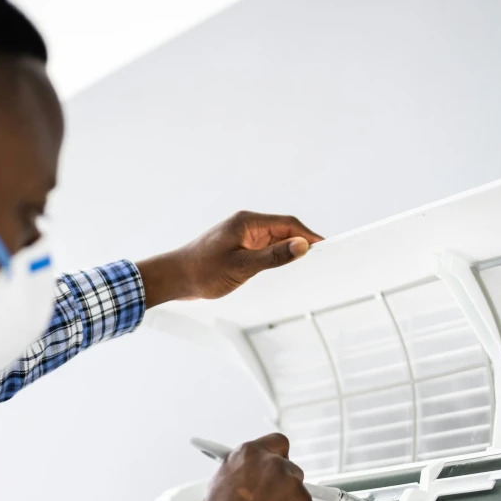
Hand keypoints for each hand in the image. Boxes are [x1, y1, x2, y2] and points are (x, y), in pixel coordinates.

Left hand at [137, 211, 322, 306]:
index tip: (326, 247)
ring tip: (306, 266)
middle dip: (303, 243)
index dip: (309, 235)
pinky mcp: (239, 248)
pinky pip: (265, 250)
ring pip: (276, 240)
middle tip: (322, 259)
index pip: (288, 224)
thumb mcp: (242, 266)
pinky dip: (277, 257)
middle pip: (284, 230)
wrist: (174, 278)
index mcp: (247, 222)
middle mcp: (246, 225)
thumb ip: (274, 256)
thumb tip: (301, 246)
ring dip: (290, 251)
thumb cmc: (202, 271)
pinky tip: (283, 269)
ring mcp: (242, 237)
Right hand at [179, 433, 312, 500]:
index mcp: (250, 454)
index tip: (277, 465)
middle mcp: (274, 465)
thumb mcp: (222, 484)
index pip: (278, 443)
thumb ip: (245, 472)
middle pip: (290, 468)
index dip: (277, 456)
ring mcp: (292, 485)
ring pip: (298, 492)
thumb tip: (255, 473)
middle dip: (283, 485)